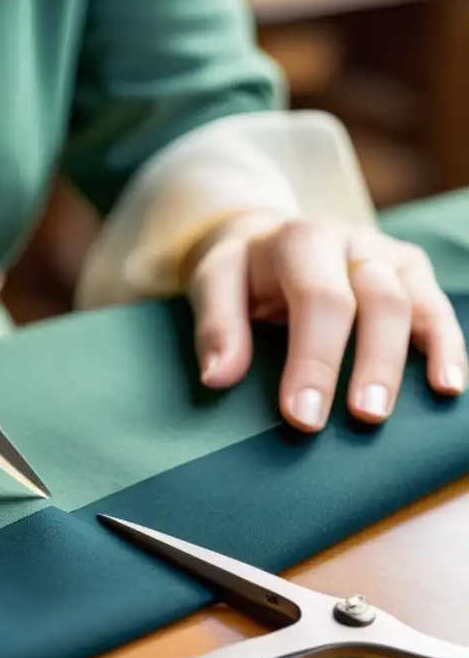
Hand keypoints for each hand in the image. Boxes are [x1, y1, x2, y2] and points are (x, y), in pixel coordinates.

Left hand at [186, 210, 466, 431]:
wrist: (266, 238)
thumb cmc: (240, 271)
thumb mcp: (212, 283)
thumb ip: (216, 327)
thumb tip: (218, 377)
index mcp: (302, 240)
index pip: (318, 300)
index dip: (315, 360)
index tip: (303, 415)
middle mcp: (353, 242)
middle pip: (378, 301)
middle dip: (372, 364)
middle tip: (363, 419)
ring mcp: (387, 255)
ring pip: (415, 305)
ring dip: (416, 362)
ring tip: (403, 411)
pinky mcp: (411, 271)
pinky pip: (437, 310)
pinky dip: (447, 348)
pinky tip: (447, 387)